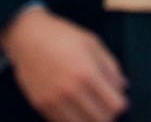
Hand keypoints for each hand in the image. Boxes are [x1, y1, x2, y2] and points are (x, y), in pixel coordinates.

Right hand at [1, 5, 127, 121]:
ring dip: (90, 120)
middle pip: (101, 120)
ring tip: (90, 109)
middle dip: (108, 115)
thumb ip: (111, 67)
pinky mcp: (41, 105)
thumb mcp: (93, 43)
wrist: (27, 36)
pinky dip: (72, 120)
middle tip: (105, 106)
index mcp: (87, 72)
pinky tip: (74, 109)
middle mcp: (71, 90)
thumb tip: (123, 87)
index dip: (121, 103)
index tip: (118, 99)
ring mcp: (54, 100)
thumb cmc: (62, 36)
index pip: (115, 105)